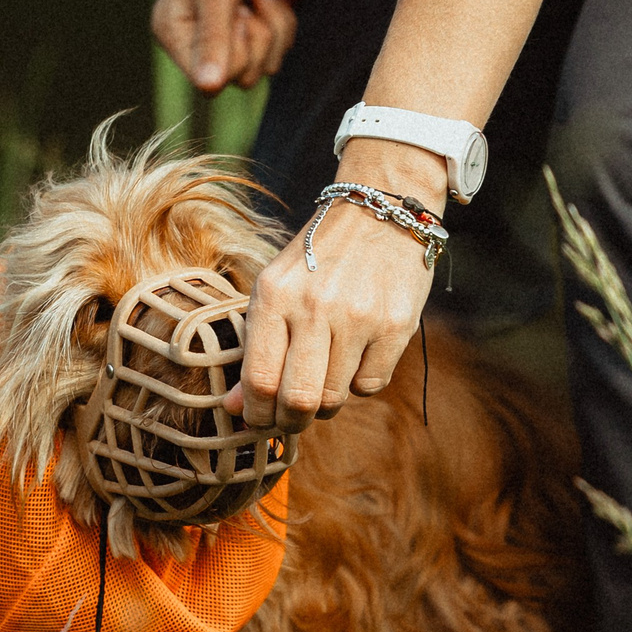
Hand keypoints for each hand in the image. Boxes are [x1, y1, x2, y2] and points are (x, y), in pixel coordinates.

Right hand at [152, 0, 297, 93]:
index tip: (236, 14)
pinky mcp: (246, 25)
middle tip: (248, 2)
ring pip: (261, 65)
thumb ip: (214, 39)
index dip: (236, 53)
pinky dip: (280, 23)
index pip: (210, 81)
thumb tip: (208, 87)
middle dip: (258, 39)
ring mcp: (221, 34)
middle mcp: (193, 39)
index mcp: (174, 33)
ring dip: (273, 29)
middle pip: (240, 77)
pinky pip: (274, 49)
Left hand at [226, 139, 446, 428]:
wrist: (379, 210)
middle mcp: (315, 306)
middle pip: (298, 399)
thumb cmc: (317, 257)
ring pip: (335, 397)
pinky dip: (360, 382)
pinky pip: (371, 385)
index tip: (259, 420)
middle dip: (290, 421)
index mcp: (274, 295)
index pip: (259, 379)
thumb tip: (235, 409)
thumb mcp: (275, 289)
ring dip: (325, 402)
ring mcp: (358, 317)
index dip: (257, 413)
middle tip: (291, 418)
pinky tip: (357, 357)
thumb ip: (254, 348)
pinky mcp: (396, 325)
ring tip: (324, 379)